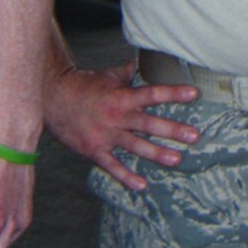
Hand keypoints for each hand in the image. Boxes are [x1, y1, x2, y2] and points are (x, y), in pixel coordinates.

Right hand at [46, 60, 199, 191]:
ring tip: (177, 159)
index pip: (152, 94)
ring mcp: (106, 135)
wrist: (54, 99)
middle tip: (194, 136)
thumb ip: (129, 73)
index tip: (194, 94)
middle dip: (172, 130)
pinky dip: (126, 177)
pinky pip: (113, 166)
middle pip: (148, 123)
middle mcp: (117, 116)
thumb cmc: (84, 87)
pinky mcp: (95, 150)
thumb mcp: (109, 77)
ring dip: (157, 153)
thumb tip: (144, 61)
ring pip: (135, 145)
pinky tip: (142, 186)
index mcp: (122, 96)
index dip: (173, 93)